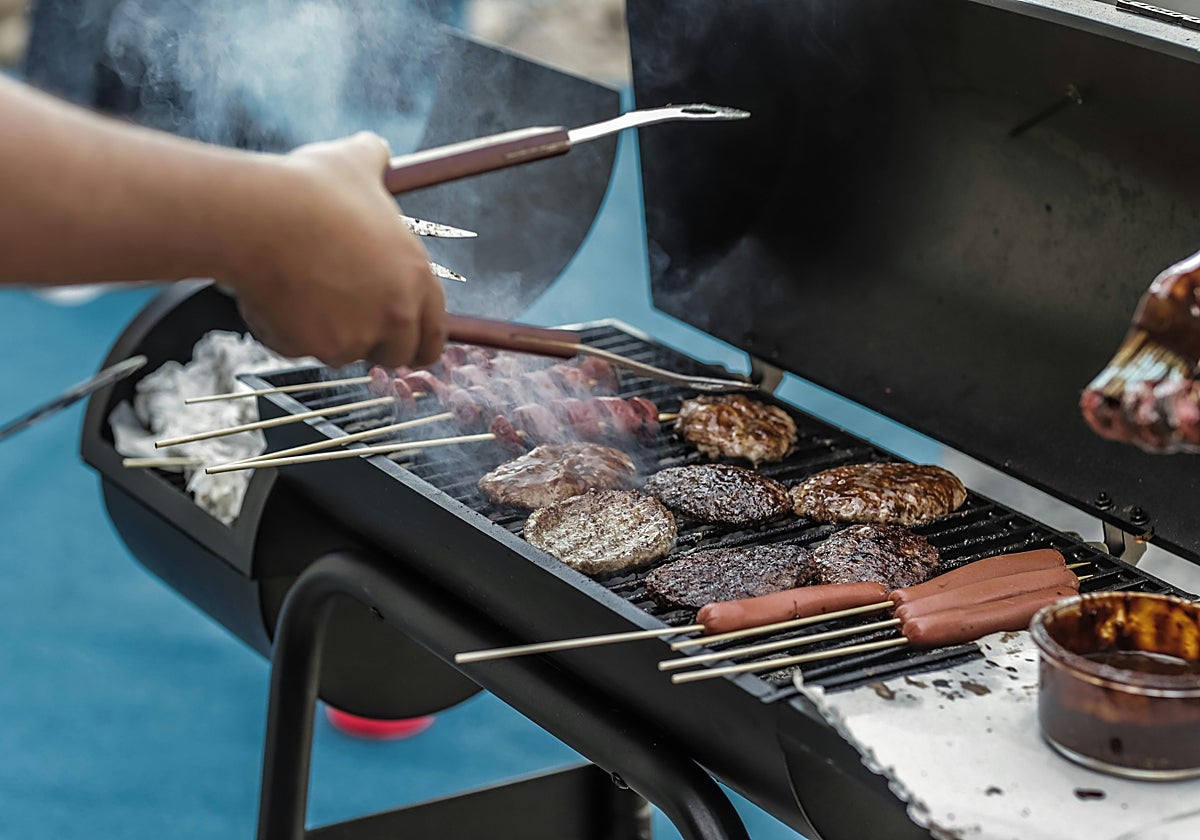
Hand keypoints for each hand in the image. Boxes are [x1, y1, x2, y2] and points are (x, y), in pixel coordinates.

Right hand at [224, 132, 445, 367]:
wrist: (260, 215)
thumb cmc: (310, 188)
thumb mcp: (355, 162)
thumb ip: (375, 160)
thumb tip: (376, 147)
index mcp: (416, 277)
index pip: (434, 335)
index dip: (419, 341)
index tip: (405, 342)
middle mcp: (394, 313)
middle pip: (395, 354)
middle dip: (373, 343)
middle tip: (346, 319)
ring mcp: (353, 336)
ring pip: (342, 351)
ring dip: (325, 333)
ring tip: (302, 287)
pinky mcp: (312, 347)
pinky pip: (298, 348)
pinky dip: (286, 331)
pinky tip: (274, 294)